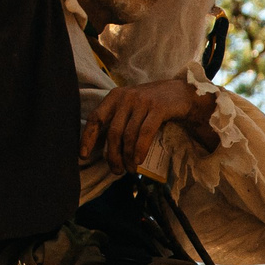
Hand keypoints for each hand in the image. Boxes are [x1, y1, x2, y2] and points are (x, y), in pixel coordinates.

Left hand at [81, 77, 215, 173]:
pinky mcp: (158, 108)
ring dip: (128, 156)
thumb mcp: (131, 107)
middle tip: (117, 170)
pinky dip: (140, 148)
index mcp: (115, 97)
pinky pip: (145, 132)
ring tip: (130, 169)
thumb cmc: (153, 105)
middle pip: (113, 132)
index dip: (88, 138)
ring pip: (129, 135)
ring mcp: (142, 102)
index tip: (83, 155)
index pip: (96, 118)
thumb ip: (118, 120)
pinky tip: (138, 160)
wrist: (181, 94)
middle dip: (113, 155)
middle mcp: (126, 97)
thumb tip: (105, 149)